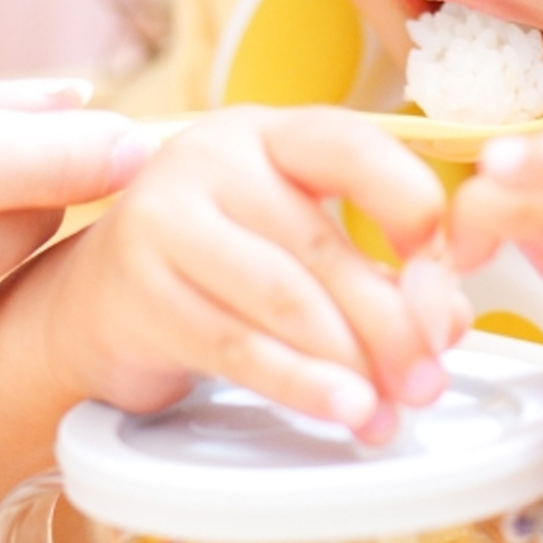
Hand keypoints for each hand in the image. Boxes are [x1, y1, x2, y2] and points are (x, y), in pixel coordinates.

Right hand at [37, 107, 467, 437]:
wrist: (95, 308)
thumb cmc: (217, 272)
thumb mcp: (301, 251)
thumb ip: (379, 273)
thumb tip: (447, 319)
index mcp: (267, 133)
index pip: (349, 145)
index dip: (408, 201)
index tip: (442, 265)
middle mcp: (210, 158)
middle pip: (322, 243)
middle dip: (390, 324)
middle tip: (428, 380)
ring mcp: (163, 218)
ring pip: (283, 298)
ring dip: (350, 363)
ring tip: (389, 410)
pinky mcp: (136, 289)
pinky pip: (238, 345)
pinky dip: (301, 385)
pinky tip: (341, 410)